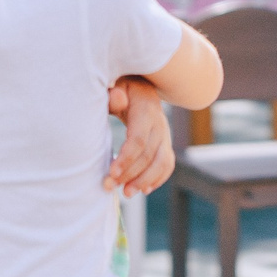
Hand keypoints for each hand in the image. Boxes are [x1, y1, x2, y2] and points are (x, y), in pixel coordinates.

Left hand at [103, 76, 174, 196]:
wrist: (139, 83)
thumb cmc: (120, 86)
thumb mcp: (115, 84)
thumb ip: (114, 93)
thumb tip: (117, 98)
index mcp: (146, 109)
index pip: (139, 139)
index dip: (127, 158)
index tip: (111, 173)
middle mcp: (159, 123)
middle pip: (150, 155)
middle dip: (130, 174)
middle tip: (108, 186)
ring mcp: (164, 134)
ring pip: (162, 162)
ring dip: (145, 180)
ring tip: (127, 193)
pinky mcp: (165, 142)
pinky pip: (167, 163)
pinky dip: (158, 178)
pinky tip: (144, 189)